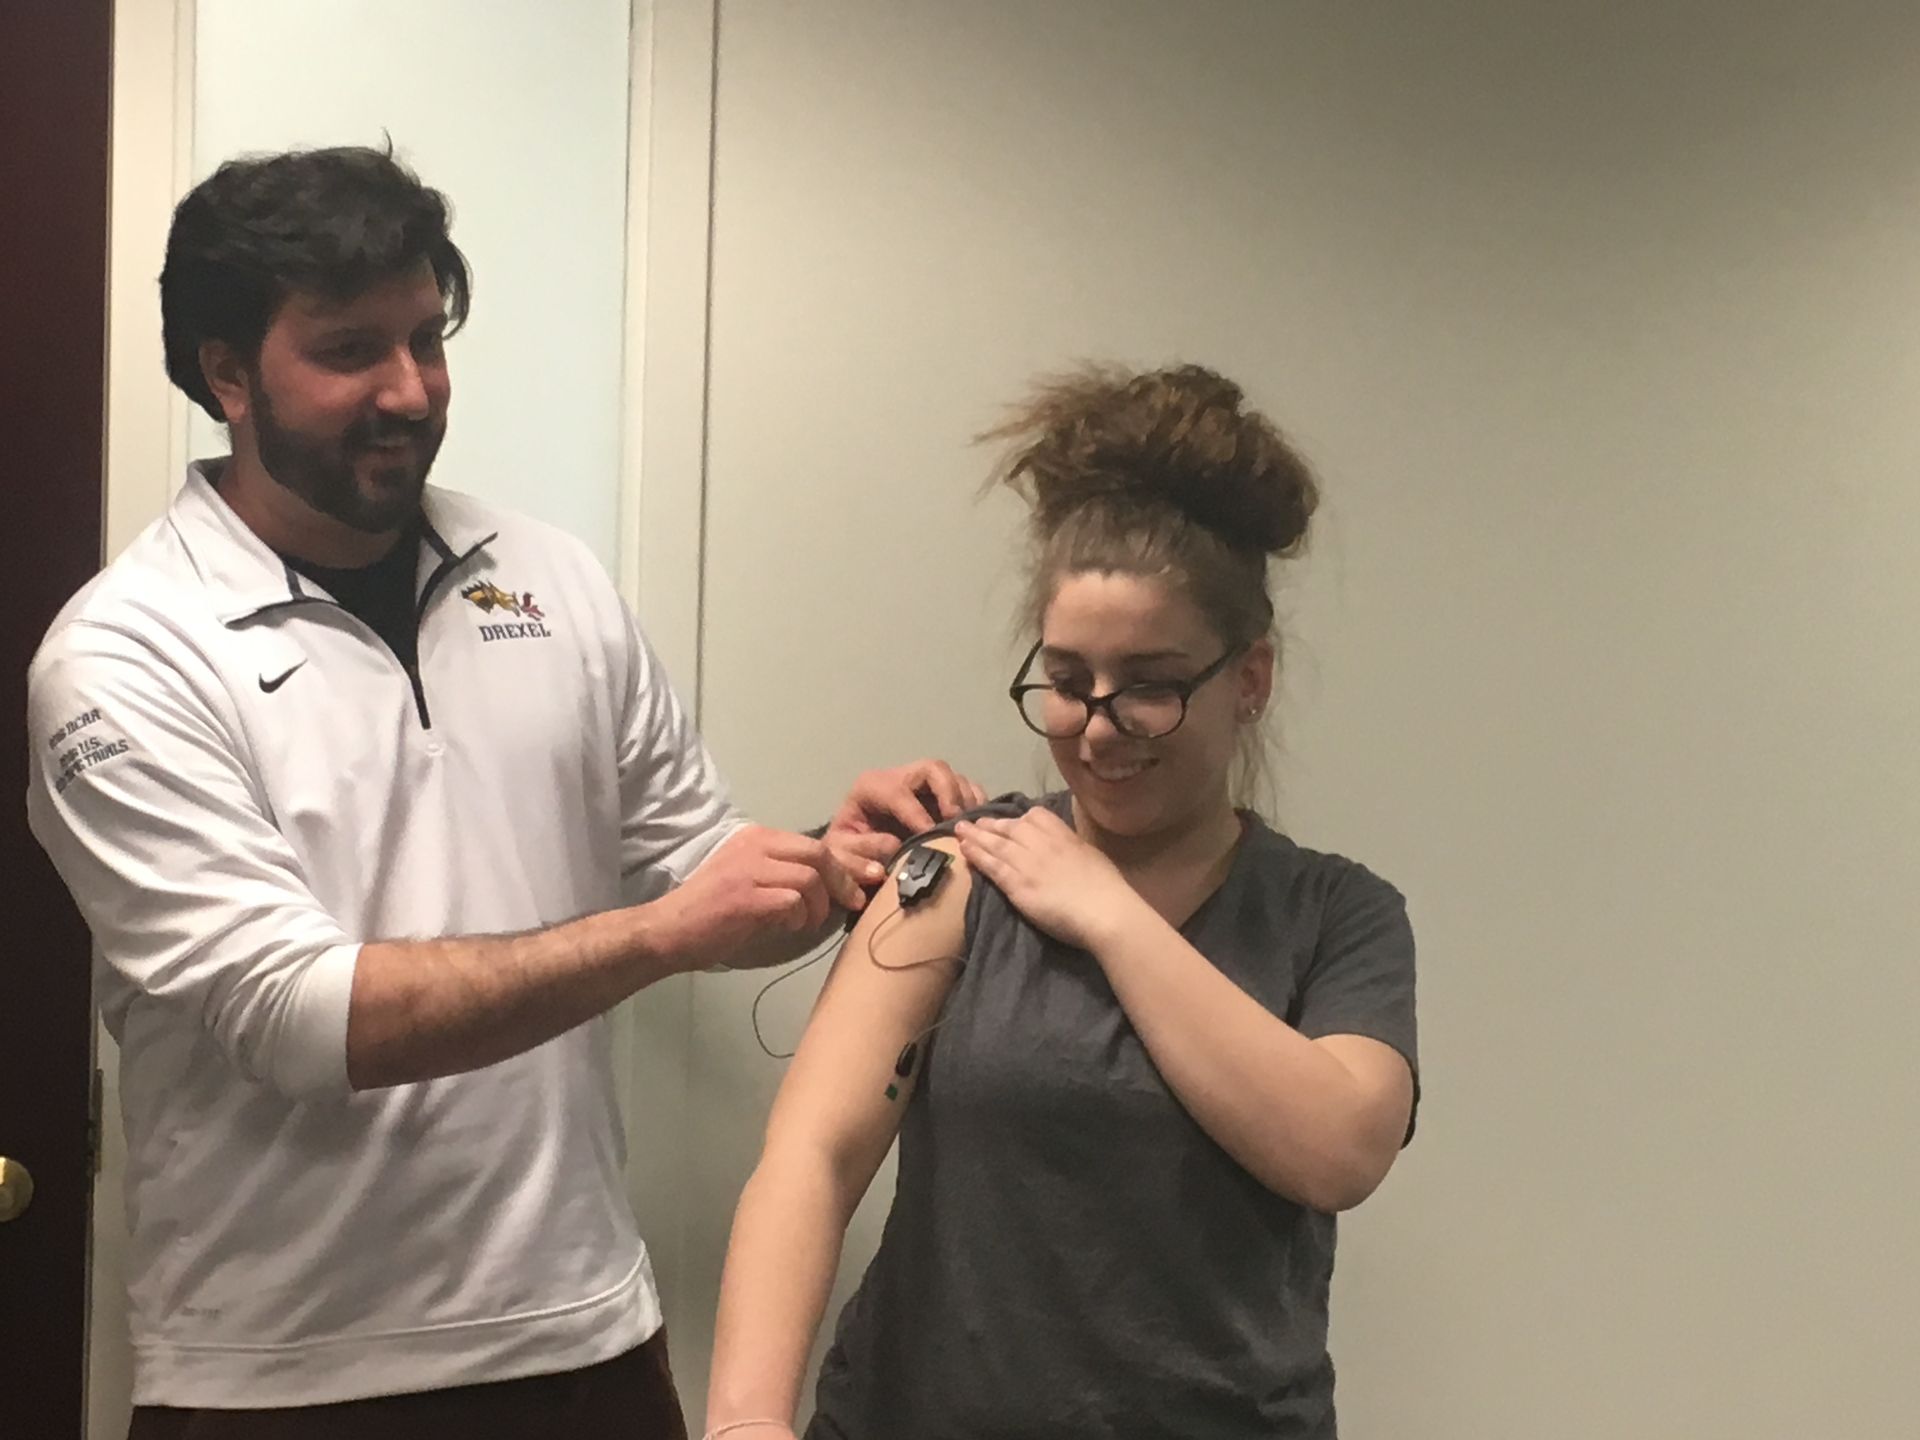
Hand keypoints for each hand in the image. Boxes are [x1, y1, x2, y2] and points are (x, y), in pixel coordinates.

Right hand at [653, 825, 870, 970]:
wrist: (669, 930)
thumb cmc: (712, 911)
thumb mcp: (751, 880)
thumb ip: (786, 875)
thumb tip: (837, 884)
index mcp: (757, 838)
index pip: (815, 842)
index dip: (848, 861)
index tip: (869, 878)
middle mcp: (754, 846)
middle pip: (818, 853)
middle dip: (845, 879)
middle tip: (857, 901)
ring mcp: (748, 869)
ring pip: (809, 878)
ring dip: (820, 905)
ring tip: (810, 922)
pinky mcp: (745, 896)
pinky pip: (792, 901)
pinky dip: (799, 917)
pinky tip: (790, 927)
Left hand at [823, 759, 987, 864]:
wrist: (852, 852)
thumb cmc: (845, 851)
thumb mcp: (839, 855)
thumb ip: (855, 855)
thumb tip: (892, 848)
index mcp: (870, 787)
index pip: (898, 792)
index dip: (916, 814)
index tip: (930, 837)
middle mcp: (899, 778)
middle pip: (932, 768)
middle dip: (948, 793)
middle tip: (956, 822)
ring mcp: (922, 785)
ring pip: (952, 776)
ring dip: (965, 800)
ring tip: (968, 827)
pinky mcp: (939, 795)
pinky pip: (965, 788)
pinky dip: (975, 803)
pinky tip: (976, 825)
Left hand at [954, 806, 1143, 951]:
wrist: (1103, 909)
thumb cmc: (1106, 887)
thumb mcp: (1090, 855)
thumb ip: (1071, 847)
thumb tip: (1066, 848)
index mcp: (1063, 834)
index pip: (1034, 817)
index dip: (1017, 819)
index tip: (1006, 821)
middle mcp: (1041, 842)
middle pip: (1009, 829)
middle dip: (989, 826)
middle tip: (972, 823)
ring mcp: (1027, 862)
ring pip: (995, 844)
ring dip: (975, 837)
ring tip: (959, 831)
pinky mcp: (1017, 884)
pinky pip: (992, 866)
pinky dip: (976, 856)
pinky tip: (964, 851)